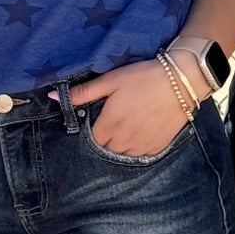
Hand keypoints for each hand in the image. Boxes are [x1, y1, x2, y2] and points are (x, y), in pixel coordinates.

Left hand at [65, 60, 191, 156]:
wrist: (182, 81)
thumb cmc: (143, 77)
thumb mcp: (110, 80)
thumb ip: (83, 92)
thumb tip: (53, 98)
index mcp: (109, 125)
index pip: (91, 141)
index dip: (91, 131)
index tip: (96, 120)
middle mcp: (124, 140)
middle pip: (105, 150)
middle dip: (105, 139)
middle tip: (112, 122)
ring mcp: (142, 146)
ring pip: (122, 154)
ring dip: (119, 145)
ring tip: (126, 127)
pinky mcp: (158, 147)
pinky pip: (140, 155)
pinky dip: (136, 147)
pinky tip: (140, 132)